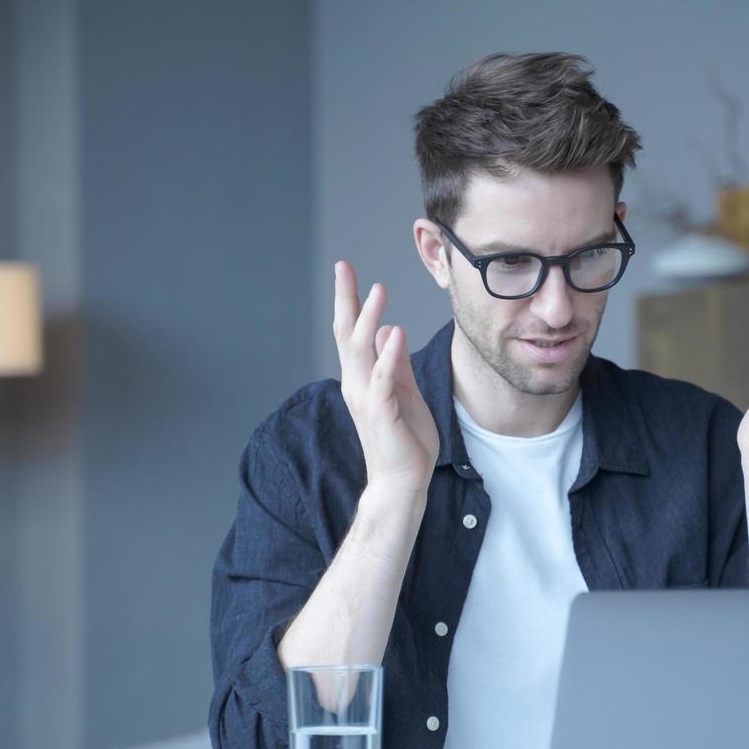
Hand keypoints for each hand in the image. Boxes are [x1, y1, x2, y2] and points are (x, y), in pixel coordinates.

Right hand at [332, 261, 439, 492]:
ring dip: (368, 319)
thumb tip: (389, 331)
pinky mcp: (382, 413)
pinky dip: (387, 356)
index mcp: (361, 378)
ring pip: (361, 352)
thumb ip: (395, 362)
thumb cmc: (404, 439)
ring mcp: (366, 399)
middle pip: (347, 334)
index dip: (349, 301)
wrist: (403, 481)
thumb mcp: (404, 390)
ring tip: (377, 291)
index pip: (351, 332)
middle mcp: (357, 384)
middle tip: (344, 267)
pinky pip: (382, 379)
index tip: (346, 271)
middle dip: (346, 299)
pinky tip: (395, 332)